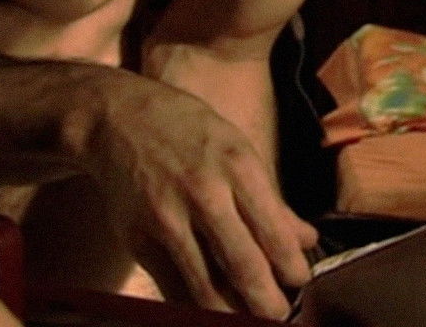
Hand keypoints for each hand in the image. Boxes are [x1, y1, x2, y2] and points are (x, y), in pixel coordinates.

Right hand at [74, 80, 317, 318]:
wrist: (118, 119)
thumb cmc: (188, 131)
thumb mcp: (238, 148)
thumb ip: (272, 200)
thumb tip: (307, 240)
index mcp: (238, 166)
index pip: (273, 230)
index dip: (291, 267)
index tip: (301, 283)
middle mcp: (204, 193)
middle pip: (242, 263)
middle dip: (267, 302)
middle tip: (280, 316)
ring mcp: (167, 218)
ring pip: (204, 285)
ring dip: (232, 313)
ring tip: (248, 320)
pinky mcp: (138, 239)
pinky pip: (171, 286)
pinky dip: (194, 306)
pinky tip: (211, 311)